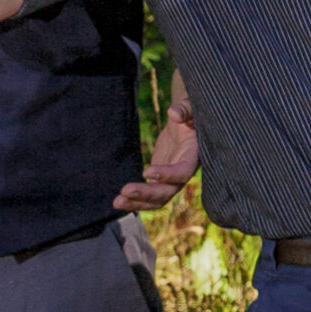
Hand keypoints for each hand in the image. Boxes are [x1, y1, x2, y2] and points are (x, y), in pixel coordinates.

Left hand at [115, 86, 200, 210]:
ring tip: (117, 201)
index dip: (167, 175)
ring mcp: (171, 181)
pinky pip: (148, 197)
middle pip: (167, 192)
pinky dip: (134, 201)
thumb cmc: (188, 115)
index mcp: (193, 157)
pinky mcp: (159, 182)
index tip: (146, 171)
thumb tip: (174, 113)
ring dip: (137, 202)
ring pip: (157, 199)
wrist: (182, 126)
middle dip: (146, 194)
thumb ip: (184, 110)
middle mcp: (183, 174)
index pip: (182, 172)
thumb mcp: (189, 109)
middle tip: (125, 191)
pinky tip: (119, 201)